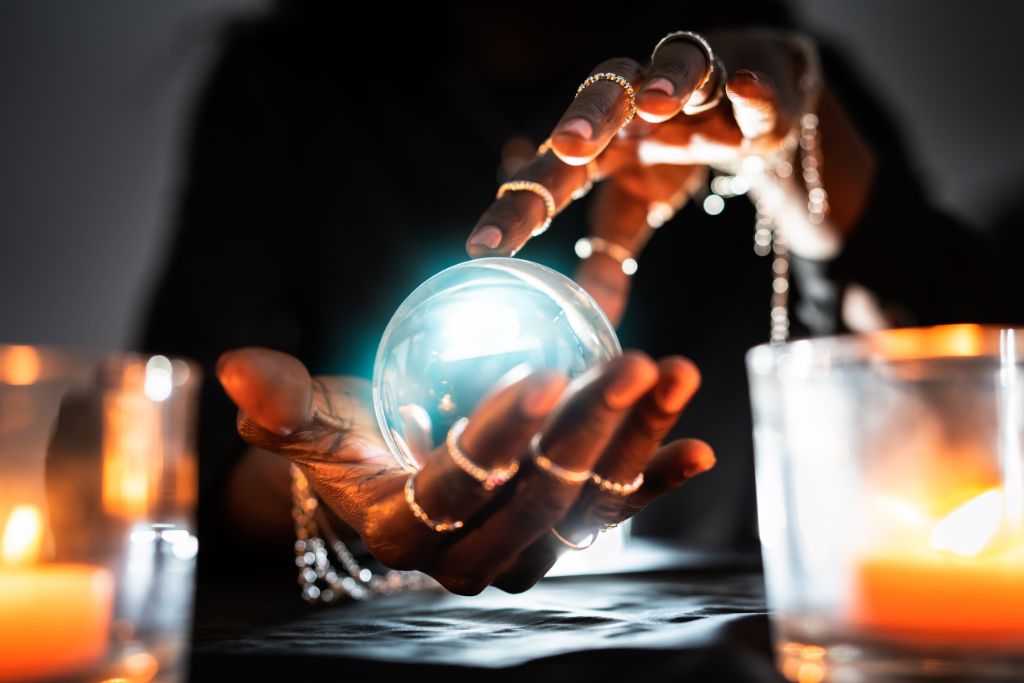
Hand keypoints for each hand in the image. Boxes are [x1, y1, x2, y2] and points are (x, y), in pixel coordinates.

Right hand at [217, 347, 713, 594]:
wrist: (391, 480)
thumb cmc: (350, 441)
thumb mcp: (314, 424)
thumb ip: (283, 406)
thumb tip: (233, 367)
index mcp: (408, 535)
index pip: (458, 487)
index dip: (498, 437)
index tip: (541, 374)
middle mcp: (470, 560)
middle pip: (539, 498)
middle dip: (590, 432)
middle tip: (634, 364)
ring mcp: (523, 553)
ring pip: (588, 504)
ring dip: (637, 443)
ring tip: (676, 377)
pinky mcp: (560, 537)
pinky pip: (614, 513)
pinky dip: (655, 482)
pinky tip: (699, 445)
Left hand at [467, 30, 874, 323]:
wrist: (743, 101)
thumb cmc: (670, 155)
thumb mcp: (637, 207)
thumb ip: (610, 254)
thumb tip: (591, 317)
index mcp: (599, 143)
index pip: (551, 173)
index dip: (519, 210)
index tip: (486, 248)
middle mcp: (636, 105)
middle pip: (601, 100)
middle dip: (585, 121)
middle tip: (568, 148)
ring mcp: (692, 87)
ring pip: (674, 65)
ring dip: (666, 80)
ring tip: (658, 103)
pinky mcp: (748, 77)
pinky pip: (749, 76)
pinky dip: (749, 84)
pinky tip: (741, 85)